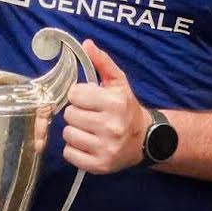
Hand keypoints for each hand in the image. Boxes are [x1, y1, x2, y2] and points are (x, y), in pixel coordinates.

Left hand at [61, 40, 149, 173]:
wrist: (144, 140)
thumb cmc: (126, 108)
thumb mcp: (118, 83)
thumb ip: (102, 62)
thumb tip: (87, 44)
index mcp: (115, 104)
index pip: (74, 94)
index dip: (78, 95)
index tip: (88, 99)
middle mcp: (111, 127)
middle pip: (69, 115)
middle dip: (77, 113)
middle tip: (90, 115)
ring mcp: (105, 148)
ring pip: (67, 134)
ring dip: (74, 131)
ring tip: (89, 130)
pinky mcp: (99, 166)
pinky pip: (69, 154)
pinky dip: (74, 149)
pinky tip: (87, 143)